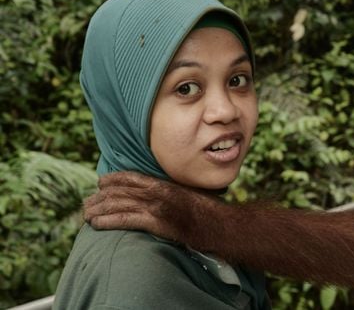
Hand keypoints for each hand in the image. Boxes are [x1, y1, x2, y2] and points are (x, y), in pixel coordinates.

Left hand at [83, 171, 215, 241]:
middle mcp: (156, 192)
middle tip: (87, 203)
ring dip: (98, 210)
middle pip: (120, 191)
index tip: (100, 183)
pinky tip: (96, 224)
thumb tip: (156, 194)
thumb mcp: (186, 194)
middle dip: (99, 197)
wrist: (217, 225)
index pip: (130, 177)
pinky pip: (125, 220)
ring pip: (118, 204)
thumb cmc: (205, 212)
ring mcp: (155, 207)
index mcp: (163, 183)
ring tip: (86, 215)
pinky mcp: (155, 223)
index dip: (112, 179)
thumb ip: (169, 192)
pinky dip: (108, 221)